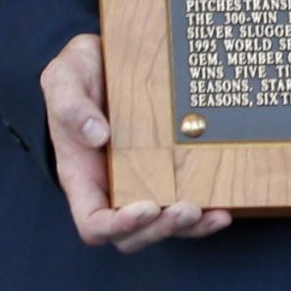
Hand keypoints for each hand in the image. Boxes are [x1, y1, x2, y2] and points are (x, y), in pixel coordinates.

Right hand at [42, 33, 231, 252]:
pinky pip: (187, 200)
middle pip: (133, 234)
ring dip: (190, 227)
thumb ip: (70, 106)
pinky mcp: (170, 167)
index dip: (118, 227)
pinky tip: (226, 204)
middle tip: (187, 209)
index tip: (144, 208)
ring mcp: (143, 180)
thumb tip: (97, 135)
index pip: (94, 223)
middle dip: (161, 229)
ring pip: (164, 224)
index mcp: (83, 176)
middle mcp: (113, 186)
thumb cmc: (78, 72)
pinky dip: (206, 210)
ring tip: (216, 214)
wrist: (105, 56)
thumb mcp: (63, 78)